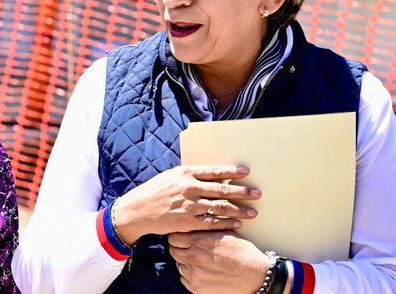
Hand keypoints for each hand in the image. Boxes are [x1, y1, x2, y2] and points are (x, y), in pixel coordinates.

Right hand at [112, 165, 259, 244]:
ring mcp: (190, 205)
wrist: (137, 210)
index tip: (246, 172)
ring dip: (239, 210)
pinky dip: (226, 223)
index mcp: (185, 173)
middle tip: (257, 194)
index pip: (214, 171)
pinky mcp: (188, 222)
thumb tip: (209, 175)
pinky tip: (237, 223)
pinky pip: (212, 222)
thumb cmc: (154, 192)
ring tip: (253, 212)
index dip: (232, 172)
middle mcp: (189, 188)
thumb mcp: (170, 177)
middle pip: (223, 190)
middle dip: (243, 192)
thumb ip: (189, 176)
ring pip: (221, 207)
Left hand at [170, 231, 270, 293]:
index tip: (185, 238)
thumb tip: (195, 222)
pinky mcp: (198, 289)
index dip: (179, 237)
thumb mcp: (225, 233)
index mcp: (198, 242)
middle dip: (180, 249)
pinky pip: (185, 280)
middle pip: (173, 251)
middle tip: (191, 250)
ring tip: (200, 262)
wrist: (256, 276)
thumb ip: (206, 228)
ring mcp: (194, 275)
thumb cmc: (243, 252)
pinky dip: (191, 277)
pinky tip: (203, 273)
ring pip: (179, 266)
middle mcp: (192, 258)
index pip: (174, 237)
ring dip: (186, 263)